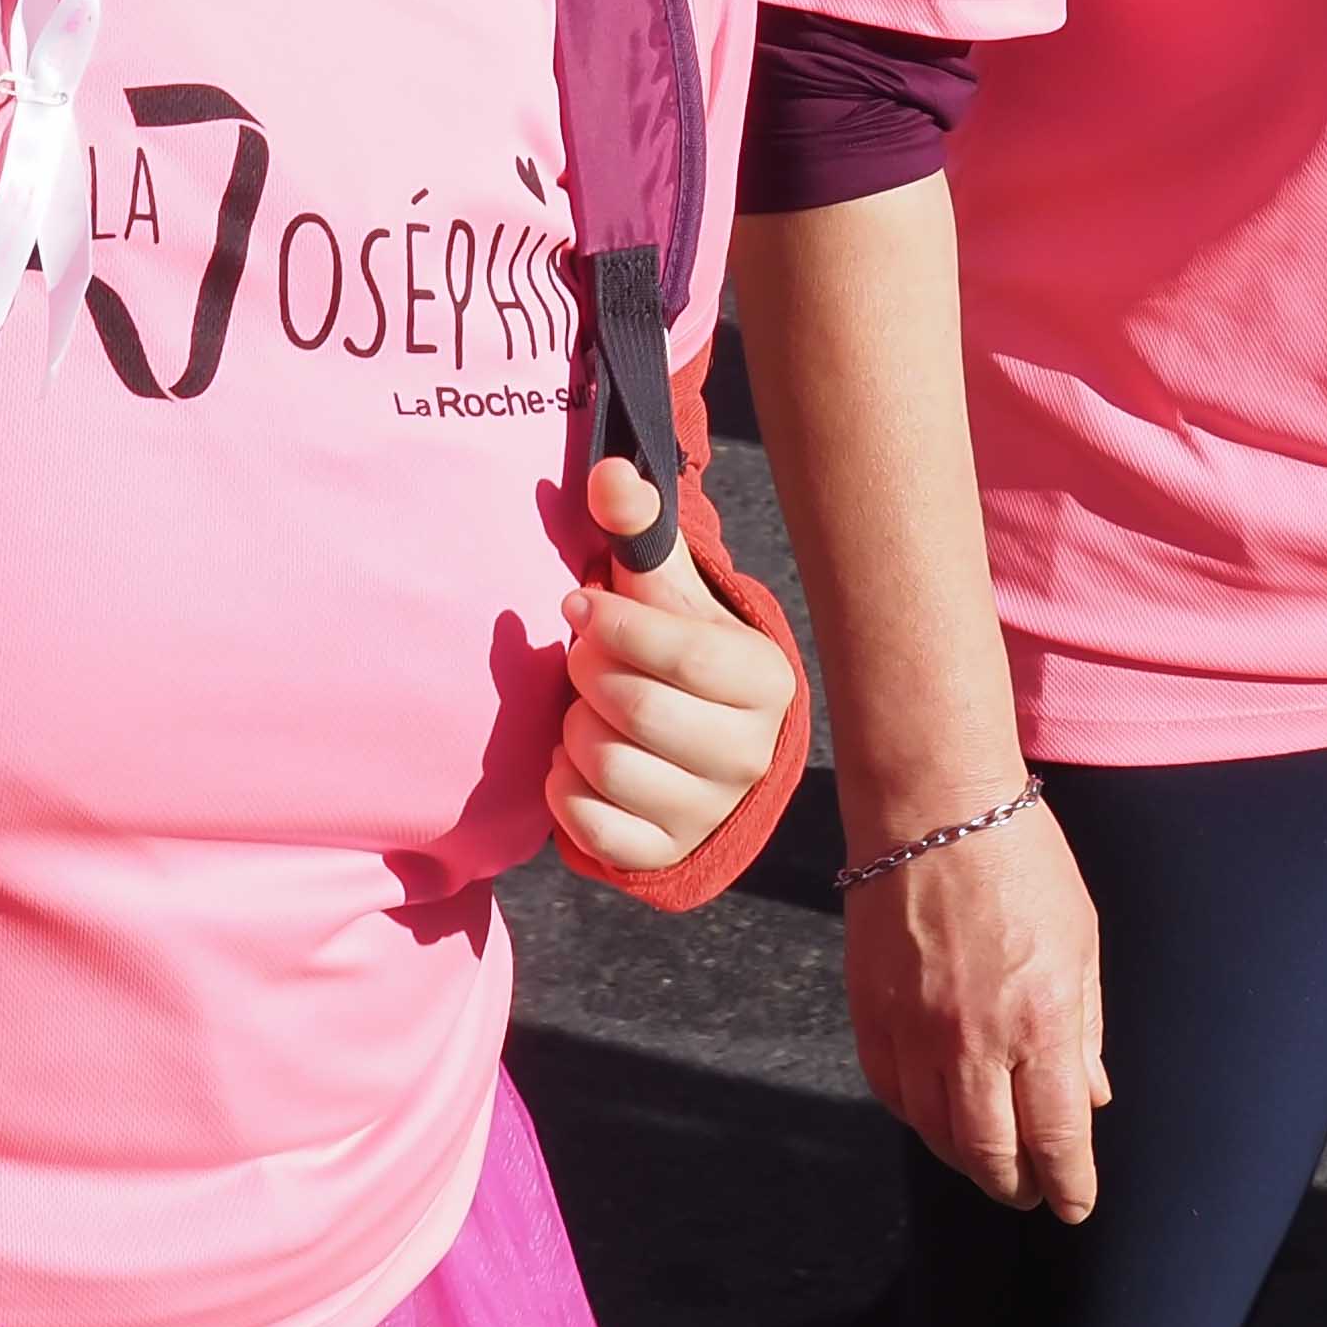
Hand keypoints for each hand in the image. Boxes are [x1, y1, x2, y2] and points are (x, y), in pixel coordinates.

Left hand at [546, 454, 798, 873]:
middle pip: (636, 710)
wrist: (698, 748)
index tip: (579, 603)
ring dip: (572, 732)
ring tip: (585, 712)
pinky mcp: (665, 855)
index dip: (615, 624)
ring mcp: (710, 811)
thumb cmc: (678, 654)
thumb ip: (640, 528)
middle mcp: (750, 753)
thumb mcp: (668, 590)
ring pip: (608, 768)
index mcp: (763, 681)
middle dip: (589, 676)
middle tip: (583, 660)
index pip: (682, 654)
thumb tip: (608, 472)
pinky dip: (563, 790)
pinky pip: (590, 826)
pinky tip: (576, 763)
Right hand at [844, 781, 1106, 1217]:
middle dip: (1017, 1187)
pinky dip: (920, 1118)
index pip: (1055, 1137)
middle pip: (991, 1153)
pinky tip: (940, 1116)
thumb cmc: (1020, 862)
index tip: (1075, 1203)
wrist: (931, 808)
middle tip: (1033, 1192)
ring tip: (990, 1162)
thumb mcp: (1080, 942)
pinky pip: (893, 1094)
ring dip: (968, 1160)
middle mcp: (975, 1039)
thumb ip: (1085, 1027)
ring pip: (936, 1133)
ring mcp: (915, 1030)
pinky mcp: (871, 1015)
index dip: (1069, 1184)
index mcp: (1042, 1020)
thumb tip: (1090, 1096)